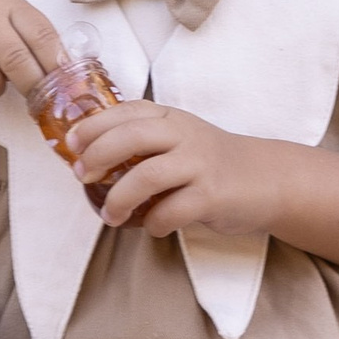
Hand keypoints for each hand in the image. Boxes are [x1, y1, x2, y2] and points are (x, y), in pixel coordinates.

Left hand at [67, 101, 278, 236]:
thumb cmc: (209, 161)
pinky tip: (152, 226)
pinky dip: (154, 222)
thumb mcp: (177, 138)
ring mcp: (199, 164)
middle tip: (81, 177)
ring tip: (110, 215)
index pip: (126, 111)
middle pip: (130, 138)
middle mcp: (184, 134)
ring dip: (119, 199)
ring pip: (146, 176)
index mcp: (170, 116)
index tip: (73, 145)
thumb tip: (87, 159)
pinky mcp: (212, 195)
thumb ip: (142, 141)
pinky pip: (171, 211)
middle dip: (98, 157)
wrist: (265, 178)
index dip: (93, 126)